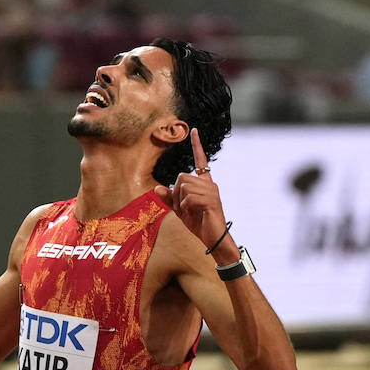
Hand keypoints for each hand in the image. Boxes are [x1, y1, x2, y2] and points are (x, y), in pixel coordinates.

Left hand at [152, 129, 232, 255]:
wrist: (214, 239)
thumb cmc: (199, 224)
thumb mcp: (180, 210)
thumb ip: (169, 199)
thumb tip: (156, 188)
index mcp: (204, 183)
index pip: (200, 161)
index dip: (196, 145)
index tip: (193, 130)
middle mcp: (209, 184)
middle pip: (182, 177)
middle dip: (175, 193)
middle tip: (182, 207)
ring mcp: (211, 191)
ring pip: (184, 186)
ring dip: (180, 201)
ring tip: (188, 211)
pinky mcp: (211, 201)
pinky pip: (188, 197)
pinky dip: (185, 207)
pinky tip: (192, 213)